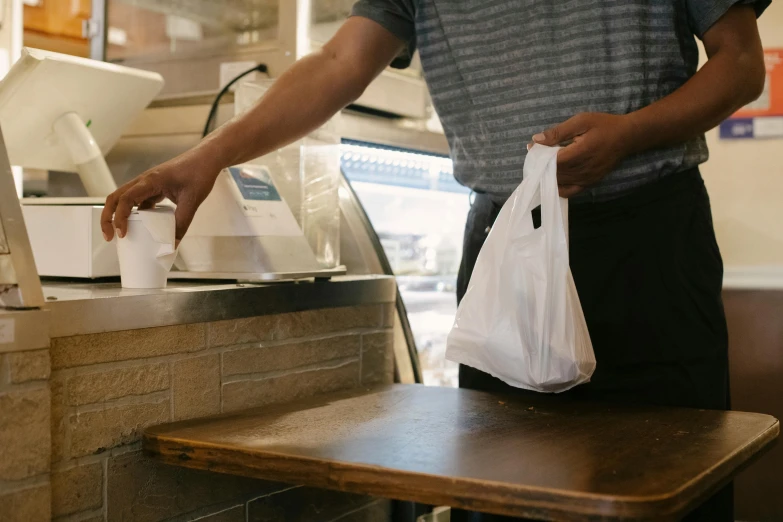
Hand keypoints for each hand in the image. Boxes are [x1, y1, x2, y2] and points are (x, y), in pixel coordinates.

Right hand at [100, 150, 220, 243]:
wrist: (207, 159)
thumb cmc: (199, 174)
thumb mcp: (192, 201)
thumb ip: (182, 223)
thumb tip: (173, 245)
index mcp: (150, 181)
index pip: (125, 200)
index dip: (120, 218)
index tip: (122, 235)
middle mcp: (144, 181)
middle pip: (115, 198)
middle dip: (108, 217)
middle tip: (110, 237)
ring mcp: (148, 184)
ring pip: (124, 199)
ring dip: (119, 215)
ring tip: (121, 234)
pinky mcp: (154, 187)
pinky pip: (138, 201)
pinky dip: (135, 213)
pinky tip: (142, 227)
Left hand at [528, 112, 637, 197]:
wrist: (627, 137)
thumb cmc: (604, 126)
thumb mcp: (581, 121)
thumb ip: (558, 132)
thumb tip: (536, 140)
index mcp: (581, 153)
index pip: (553, 161)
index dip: (540, 156)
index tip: (532, 148)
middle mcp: (584, 170)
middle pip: (554, 173)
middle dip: (541, 165)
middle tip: (535, 155)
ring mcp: (587, 179)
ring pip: (560, 183)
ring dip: (548, 175)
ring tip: (542, 164)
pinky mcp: (590, 183)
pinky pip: (569, 191)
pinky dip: (558, 187)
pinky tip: (553, 178)